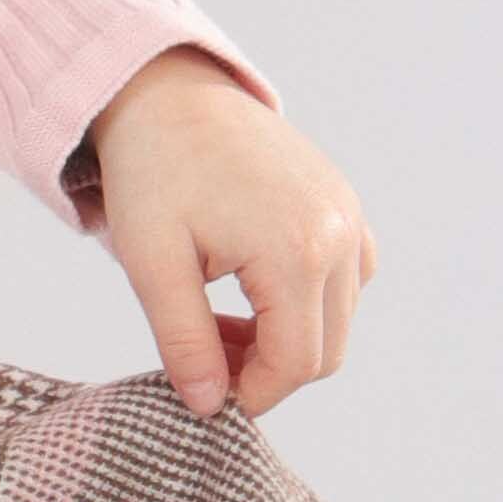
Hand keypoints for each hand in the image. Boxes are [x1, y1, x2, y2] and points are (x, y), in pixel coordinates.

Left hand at [79, 49, 376, 421]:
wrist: (169, 95)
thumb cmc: (152, 172)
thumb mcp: (152, 264)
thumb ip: (184, 341)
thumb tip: (207, 407)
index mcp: (297, 251)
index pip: (296, 365)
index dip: (251, 396)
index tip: (203, 394)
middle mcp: (340, 235)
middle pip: (326, 352)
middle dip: (267, 373)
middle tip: (204, 357)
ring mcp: (350, 217)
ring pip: (339, 321)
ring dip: (286, 340)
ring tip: (218, 323)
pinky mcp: (346, 207)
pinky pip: (348, 281)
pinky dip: (307, 303)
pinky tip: (251, 291)